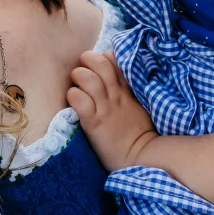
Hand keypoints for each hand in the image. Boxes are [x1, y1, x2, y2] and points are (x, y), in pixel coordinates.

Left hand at [68, 50, 157, 172]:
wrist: (140, 157)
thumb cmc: (139, 134)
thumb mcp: (139, 106)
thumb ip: (129, 90)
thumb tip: (117, 79)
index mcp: (127, 89)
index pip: (115, 59)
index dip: (102, 57)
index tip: (97, 66)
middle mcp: (116, 94)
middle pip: (100, 63)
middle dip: (86, 60)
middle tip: (82, 70)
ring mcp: (106, 108)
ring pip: (87, 78)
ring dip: (78, 77)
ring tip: (76, 85)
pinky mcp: (94, 122)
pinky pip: (79, 100)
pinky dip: (72, 96)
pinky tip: (74, 102)